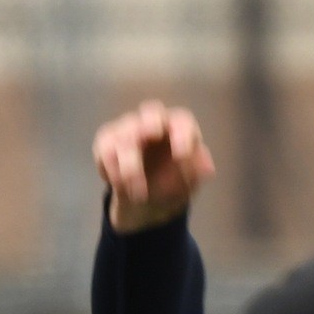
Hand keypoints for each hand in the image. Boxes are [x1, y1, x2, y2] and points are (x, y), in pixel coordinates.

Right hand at [93, 102, 215, 232]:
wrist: (147, 201)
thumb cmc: (172, 183)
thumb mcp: (189, 183)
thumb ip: (196, 172)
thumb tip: (208, 169)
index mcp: (178, 128)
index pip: (182, 121)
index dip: (182, 134)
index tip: (182, 155)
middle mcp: (154, 123)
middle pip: (151, 111)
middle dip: (151, 122)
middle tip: (150, 134)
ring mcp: (128, 129)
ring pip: (125, 137)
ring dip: (130, 168)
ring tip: (138, 194)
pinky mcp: (107, 142)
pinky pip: (105, 152)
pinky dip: (112, 172)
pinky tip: (121, 187)